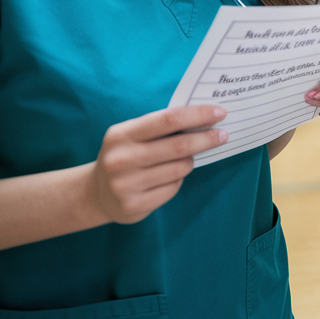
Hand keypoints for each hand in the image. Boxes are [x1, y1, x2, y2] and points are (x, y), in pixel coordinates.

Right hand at [91, 105, 228, 224]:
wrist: (96, 193)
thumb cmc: (125, 155)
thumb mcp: (133, 135)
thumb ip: (162, 126)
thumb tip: (205, 117)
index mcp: (121, 135)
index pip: (168, 119)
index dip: (198, 115)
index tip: (220, 113)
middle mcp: (121, 159)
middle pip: (179, 146)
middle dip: (206, 139)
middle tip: (223, 135)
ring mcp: (125, 185)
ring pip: (179, 169)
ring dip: (189, 162)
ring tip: (184, 160)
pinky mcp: (133, 206)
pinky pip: (173, 188)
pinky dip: (177, 181)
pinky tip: (167, 179)